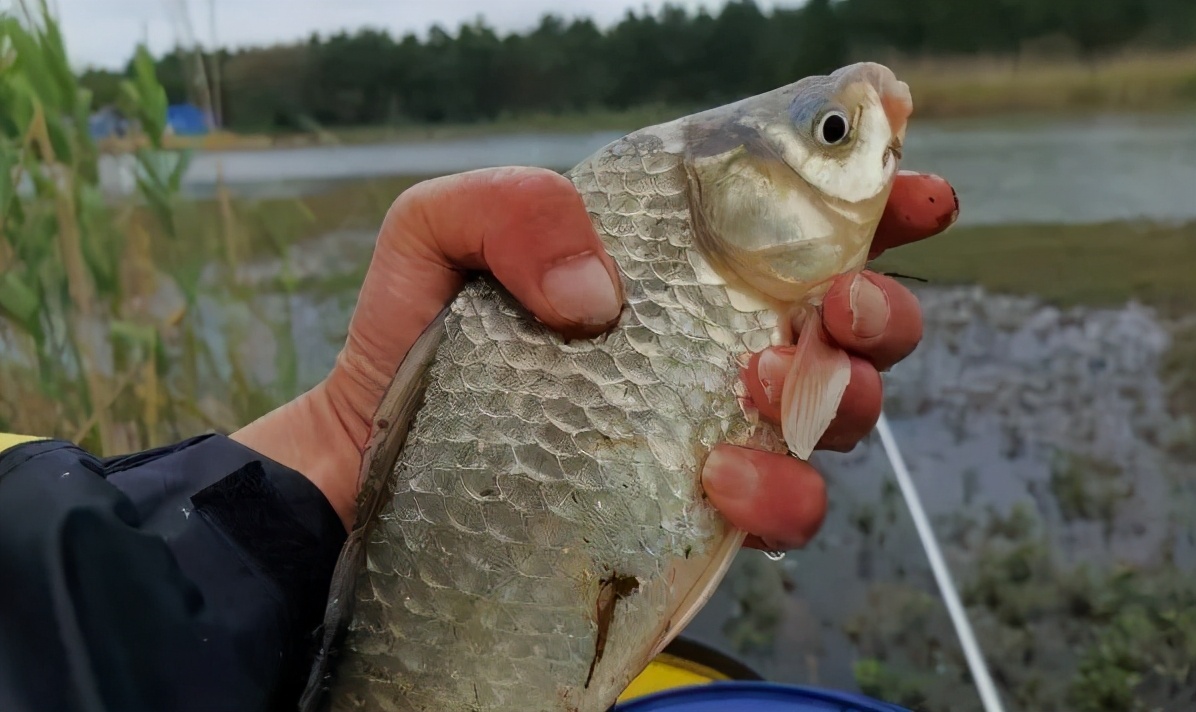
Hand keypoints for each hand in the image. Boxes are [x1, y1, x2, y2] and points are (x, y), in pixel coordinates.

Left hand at [231, 167, 957, 543]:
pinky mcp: (695, 506)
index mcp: (675, 260)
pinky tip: (717, 475)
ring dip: (845, 394)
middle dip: (883, 304)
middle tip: (843, 301)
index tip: (905, 170)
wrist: (373, 462)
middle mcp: (711, 340)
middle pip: (852, 317)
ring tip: (764, 380)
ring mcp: (712, 424)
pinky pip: (784, 507)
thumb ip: (512, 207)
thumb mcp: (437, 233)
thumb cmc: (411, 336)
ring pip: (843, 413)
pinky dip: (778, 491)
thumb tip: (603, 293)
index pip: (794, 215)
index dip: (868, 186)